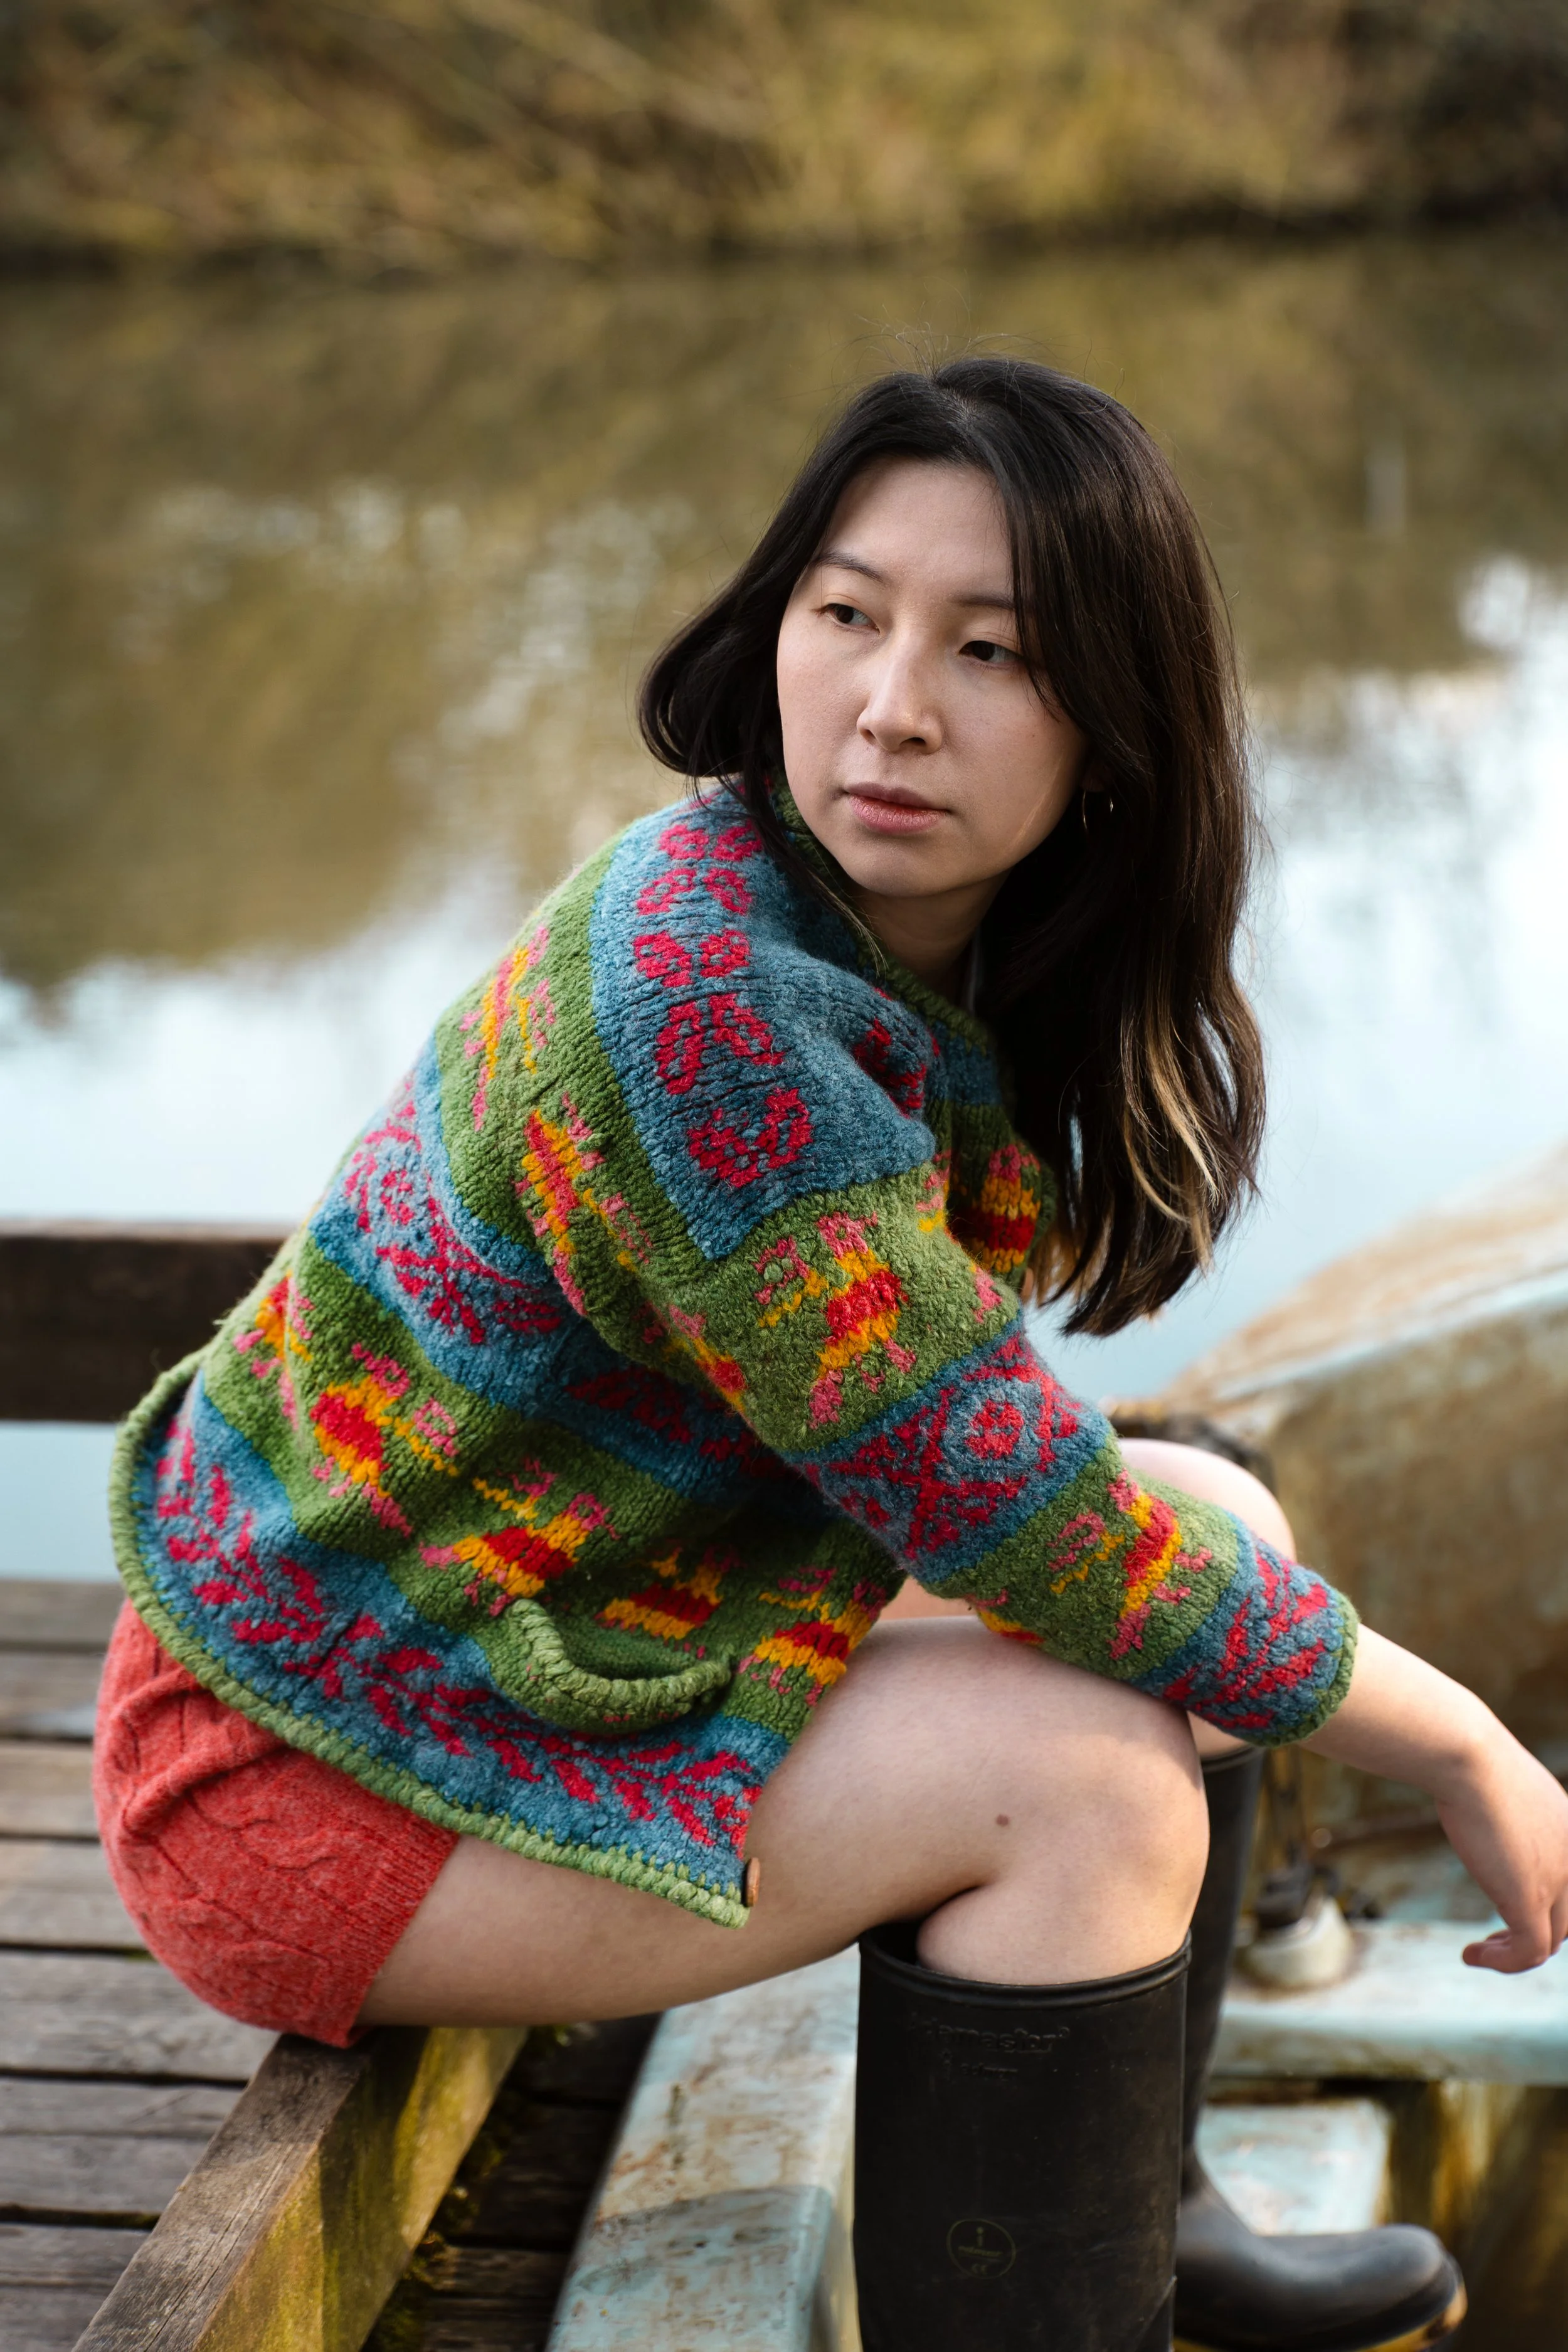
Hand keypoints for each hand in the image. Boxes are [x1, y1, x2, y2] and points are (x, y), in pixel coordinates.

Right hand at [1305, 1624, 1567, 1974]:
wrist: (1461, 1750)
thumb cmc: (1455, 1743)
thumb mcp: (1477, 1766)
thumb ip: (1472, 1779)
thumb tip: (1426, 1751)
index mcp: (1564, 1821)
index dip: (1544, 1901)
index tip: (1504, 1905)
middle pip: (1567, 1916)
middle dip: (1533, 1931)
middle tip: (1494, 1938)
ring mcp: (1559, 1877)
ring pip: (1551, 1940)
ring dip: (1513, 1953)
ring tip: (1479, 1952)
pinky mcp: (1532, 1898)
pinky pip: (1531, 1953)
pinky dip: (1503, 1963)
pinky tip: (1468, 1955)